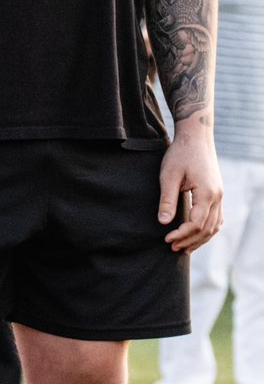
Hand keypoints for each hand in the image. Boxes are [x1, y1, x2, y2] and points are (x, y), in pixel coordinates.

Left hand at [158, 116, 223, 251]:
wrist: (196, 136)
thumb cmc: (180, 153)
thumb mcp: (169, 175)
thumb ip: (167, 199)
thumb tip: (163, 223)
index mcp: (207, 193)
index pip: (197, 224)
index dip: (182, 234)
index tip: (166, 239)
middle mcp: (218, 197)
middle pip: (207, 229)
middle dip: (190, 241)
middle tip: (172, 248)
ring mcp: (220, 195)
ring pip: (214, 226)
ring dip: (200, 239)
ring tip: (184, 248)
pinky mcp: (217, 193)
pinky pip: (217, 218)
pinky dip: (207, 229)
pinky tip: (196, 234)